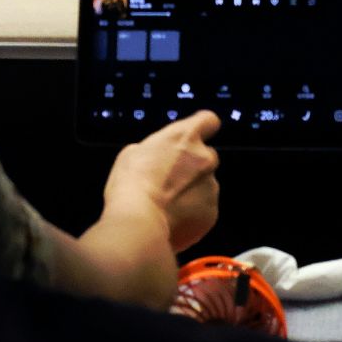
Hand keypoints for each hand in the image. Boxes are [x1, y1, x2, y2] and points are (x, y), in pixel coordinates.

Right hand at [102, 110, 221, 252]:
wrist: (138, 221)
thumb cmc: (131, 184)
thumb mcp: (133, 153)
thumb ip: (156, 149)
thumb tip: (157, 157)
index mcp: (185, 136)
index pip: (209, 120)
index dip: (202, 128)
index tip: (194, 137)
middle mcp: (205, 158)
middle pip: (206, 157)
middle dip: (192, 167)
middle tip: (170, 181)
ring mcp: (211, 186)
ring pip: (205, 186)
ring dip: (191, 192)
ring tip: (167, 205)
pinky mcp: (211, 213)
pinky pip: (204, 210)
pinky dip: (192, 214)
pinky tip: (172, 219)